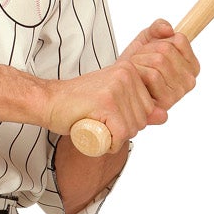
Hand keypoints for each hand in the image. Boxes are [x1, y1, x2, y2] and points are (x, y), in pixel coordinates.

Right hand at [44, 57, 159, 144]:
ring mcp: (117, 87)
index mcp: (131, 71)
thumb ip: (138, 108)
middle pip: (142, 119)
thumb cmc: (79, 104)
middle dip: (124, 131)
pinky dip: (110, 143)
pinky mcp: (107, 102)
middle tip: (101, 123)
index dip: (130, 121)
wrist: (49, 101)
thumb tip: (164, 116)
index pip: (148, 108)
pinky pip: (120, 133)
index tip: (108, 116)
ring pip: (132, 128)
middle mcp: (127, 75)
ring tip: (97, 127)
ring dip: (116, 138)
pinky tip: (97, 134)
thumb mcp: (113, 102)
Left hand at [121, 18, 199, 116]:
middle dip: (146, 50)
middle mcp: (189, 80)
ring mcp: (178, 92)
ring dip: (140, 60)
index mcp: (191, 65)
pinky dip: (138, 71)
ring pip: (159, 61)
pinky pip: (152, 75)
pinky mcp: (165, 102)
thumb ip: (158, 28)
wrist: (118, 84)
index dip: (160, 40)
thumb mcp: (147, 39)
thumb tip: (168, 29)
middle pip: (167, 50)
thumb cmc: (136, 64)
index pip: (179, 39)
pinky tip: (135, 79)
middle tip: (140, 60)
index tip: (153, 49)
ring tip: (137, 68)